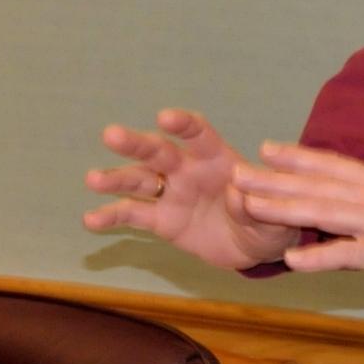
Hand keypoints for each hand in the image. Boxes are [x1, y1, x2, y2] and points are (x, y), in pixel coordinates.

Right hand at [84, 108, 298, 269]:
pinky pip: (132, 214)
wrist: (254, 245)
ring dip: (115, 177)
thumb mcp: (273, 216)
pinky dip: (111, 216)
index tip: (165, 118)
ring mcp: (171, 193)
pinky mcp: (161, 219)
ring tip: (93, 179)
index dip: (183, 125)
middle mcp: (188, 169)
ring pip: (138, 179)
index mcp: (217, 159)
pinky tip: (90, 219)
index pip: (198, 135)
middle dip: (136, 143)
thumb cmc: (268, 220)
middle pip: (158, 151)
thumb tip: (239, 193)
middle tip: (111, 135)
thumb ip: (256, 205)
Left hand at [235, 141, 363, 299]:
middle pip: (318, 186)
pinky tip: (292, 261)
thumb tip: (353, 200)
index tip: (266, 148)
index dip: (298, 157)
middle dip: (274, 180)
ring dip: (283, 208)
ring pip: (324, 212)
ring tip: (248, 205)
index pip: (334, 165)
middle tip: (236, 174)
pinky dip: (320, 256)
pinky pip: (350, 254)